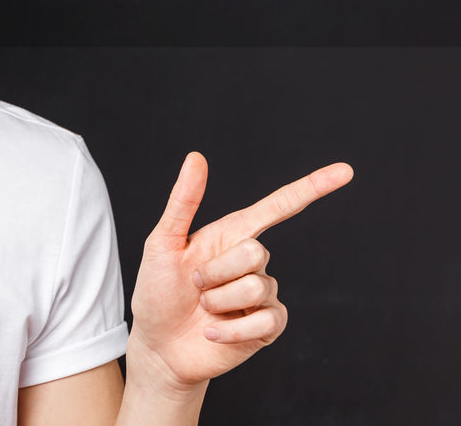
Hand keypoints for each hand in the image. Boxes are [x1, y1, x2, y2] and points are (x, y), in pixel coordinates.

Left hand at [127, 152, 352, 392]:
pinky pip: (264, 320)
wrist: (159, 345)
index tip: (345, 171)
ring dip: (218, 301)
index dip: (312, 188)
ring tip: (203, 309)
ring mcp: (263, 294)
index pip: (278, 208)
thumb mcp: (162, 243)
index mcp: (230, 235)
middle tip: (195, 285)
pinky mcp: (268, 326)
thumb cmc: (157, 291)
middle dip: (216, 271)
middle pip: (257, 251)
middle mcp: (251, 262)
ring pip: (256, 287)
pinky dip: (230, 329)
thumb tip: (196, 157)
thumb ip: (182, 202)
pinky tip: (212, 331)